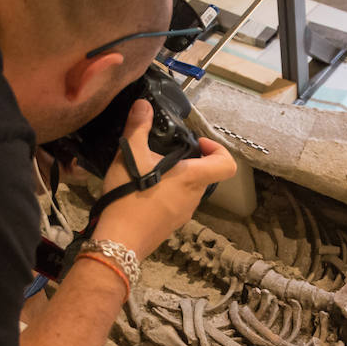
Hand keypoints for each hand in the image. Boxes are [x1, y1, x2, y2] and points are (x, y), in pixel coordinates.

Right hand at [93, 99, 236, 259]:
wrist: (119, 241)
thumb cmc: (129, 196)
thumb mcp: (130, 156)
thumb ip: (137, 127)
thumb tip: (143, 104)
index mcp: (192, 178)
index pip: (227, 165)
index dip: (218, 149)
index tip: (197, 144)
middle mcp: (194, 197)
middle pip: (205, 175)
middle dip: (189, 161)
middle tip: (165, 153)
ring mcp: (184, 214)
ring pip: (189, 190)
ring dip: (176, 178)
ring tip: (149, 171)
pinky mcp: (172, 225)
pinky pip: (177, 204)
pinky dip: (167, 194)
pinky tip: (143, 191)